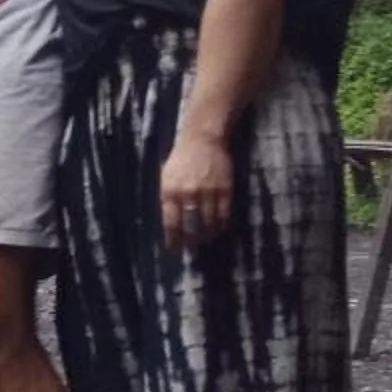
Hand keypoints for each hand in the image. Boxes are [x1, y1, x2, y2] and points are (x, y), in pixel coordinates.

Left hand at [159, 131, 234, 250]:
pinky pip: (224, 215)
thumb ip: (167, 198)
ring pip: (209, 224)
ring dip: (207, 236)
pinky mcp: (225, 190)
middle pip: (191, 227)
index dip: (173, 240)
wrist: (203, 140)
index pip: (171, 223)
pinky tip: (218, 230)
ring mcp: (208, 192)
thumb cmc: (181, 159)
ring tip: (205, 241)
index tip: (174, 250)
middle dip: (191, 242)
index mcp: (169, 191)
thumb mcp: (166, 177)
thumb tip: (169, 224)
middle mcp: (188, 194)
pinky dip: (221, 226)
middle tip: (192, 251)